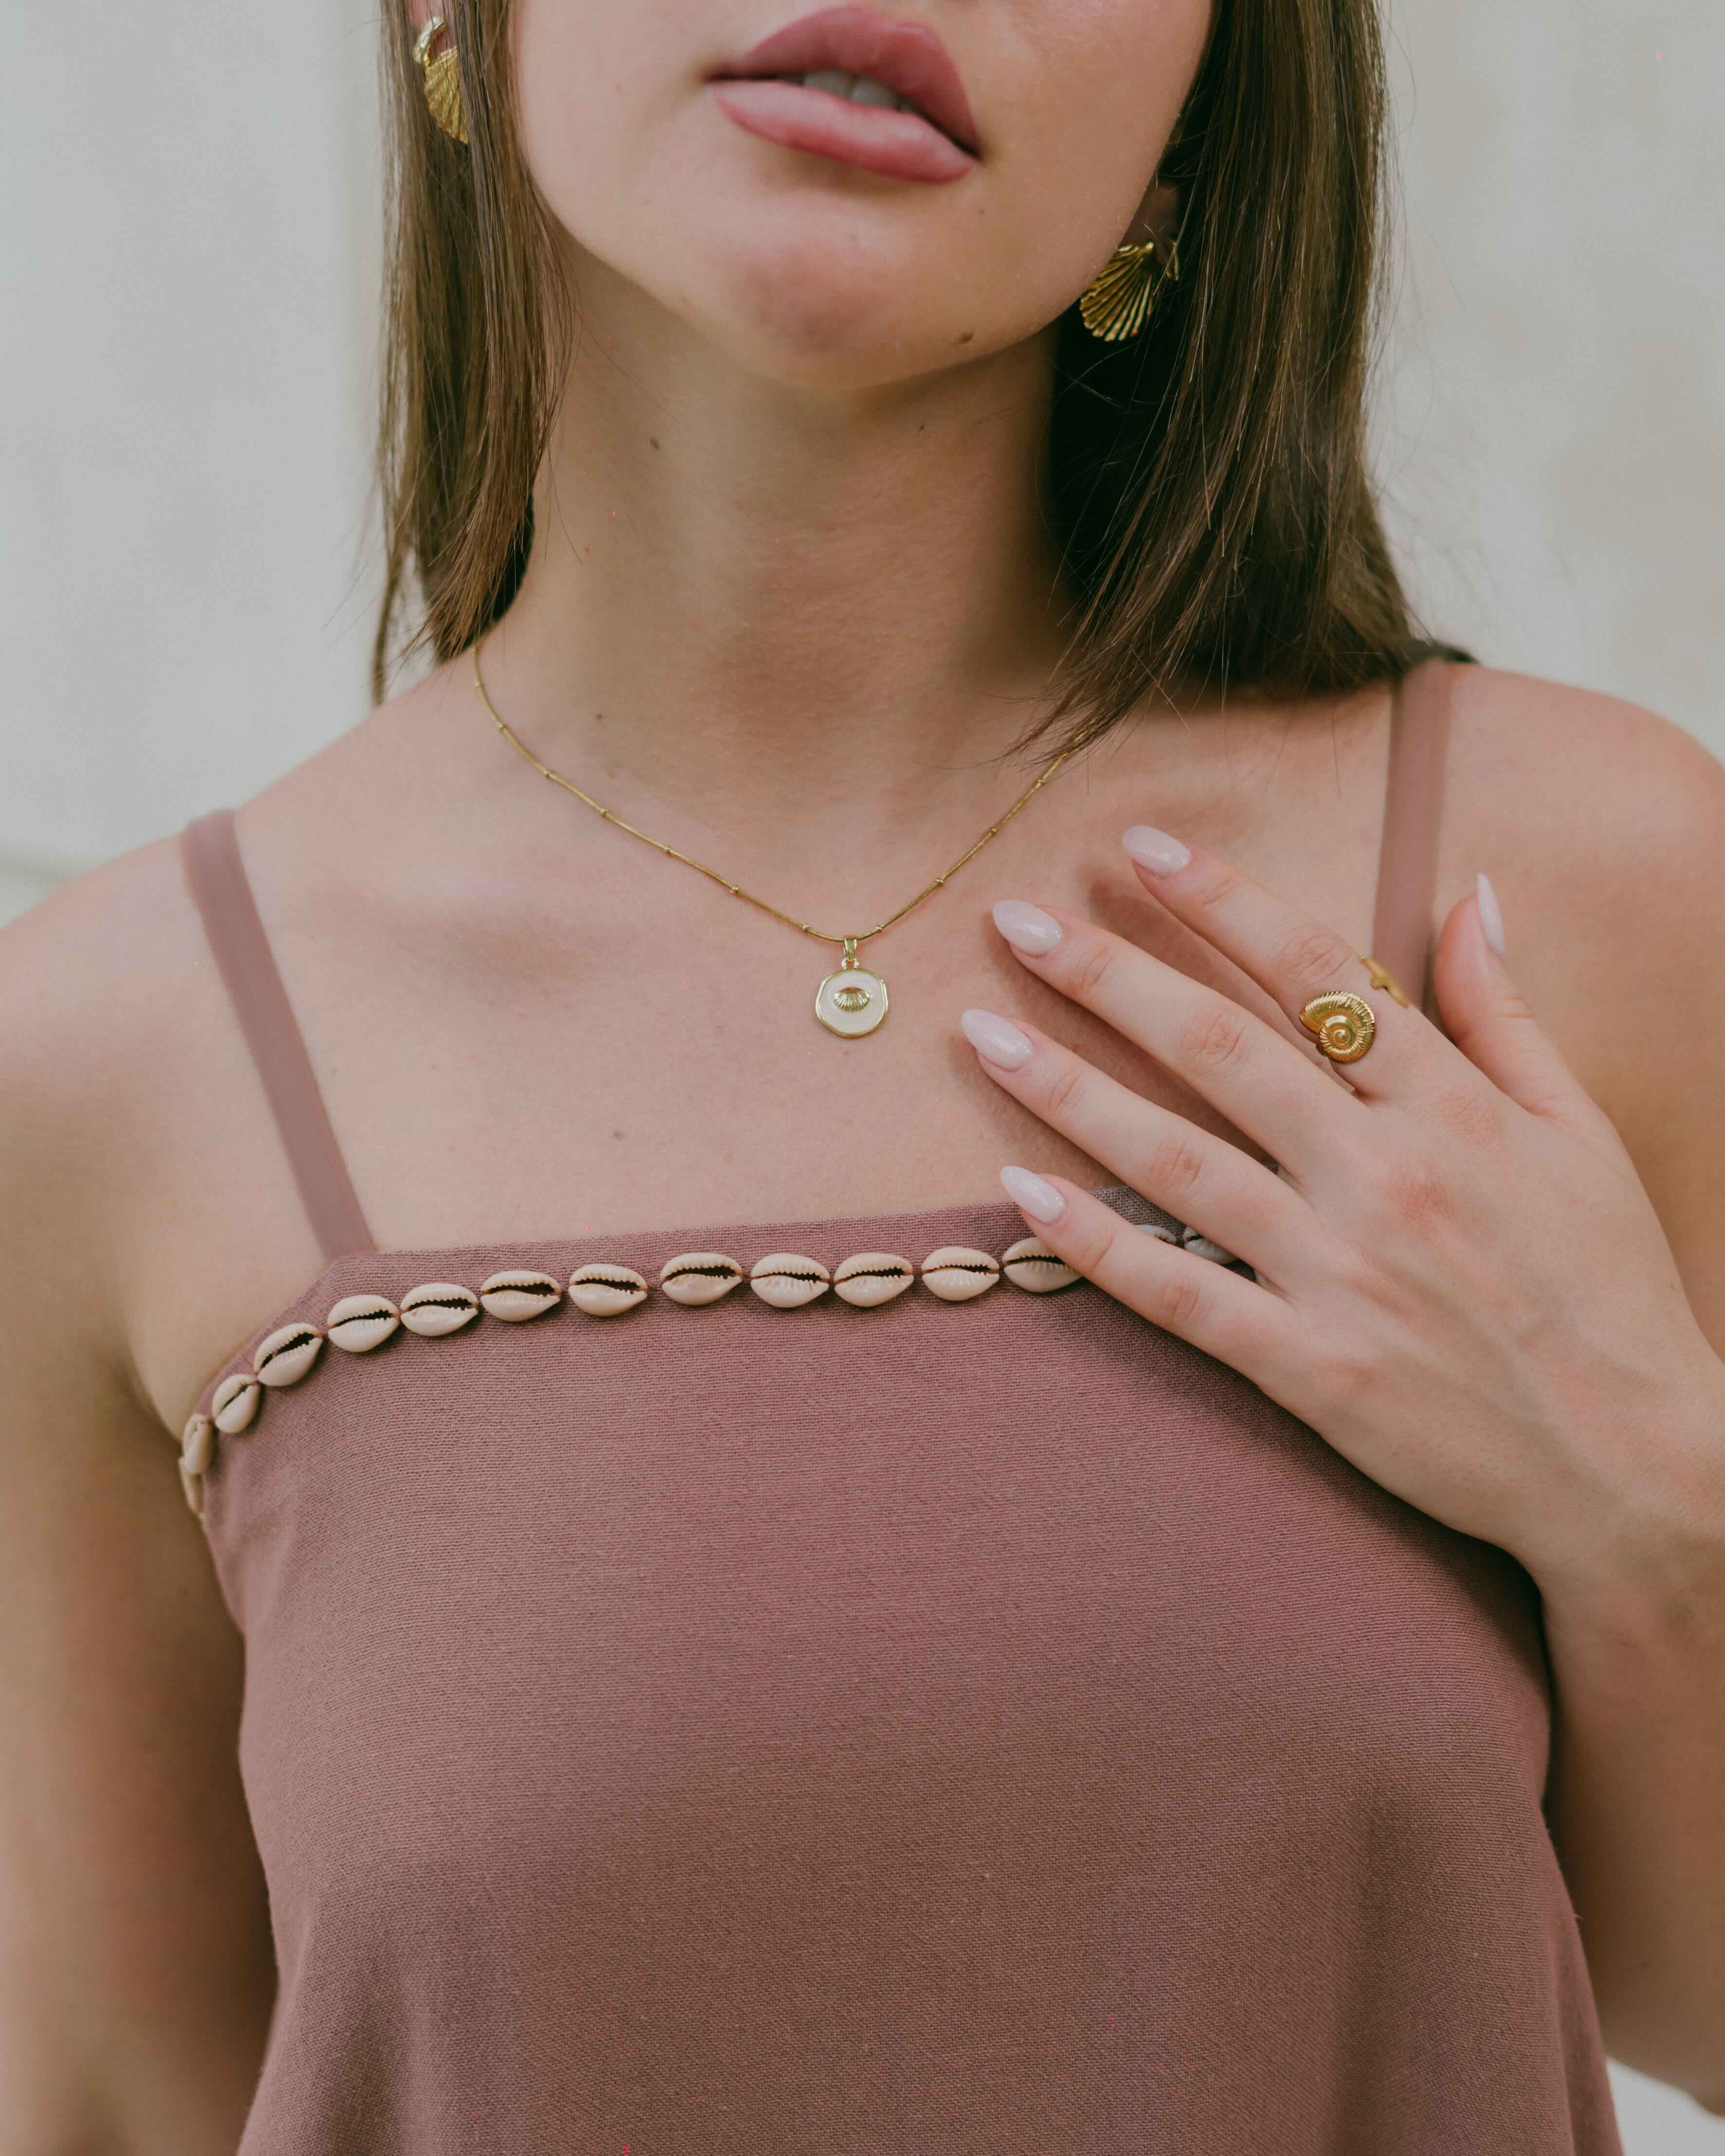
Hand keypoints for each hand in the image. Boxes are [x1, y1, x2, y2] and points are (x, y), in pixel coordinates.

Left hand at [961, 826, 1722, 1592]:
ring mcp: (1341, 1273)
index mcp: (1452, 1105)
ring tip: (981, 1032)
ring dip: (1068, 1091)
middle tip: (1016, 921)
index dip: (1221, 899)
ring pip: (1177, 1161)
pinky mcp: (1309, 1367)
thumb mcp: (1578, 1131)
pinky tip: (1015, 1191)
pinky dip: (1092, 1244)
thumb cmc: (1608, 1289)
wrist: (1636, 1464)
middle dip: (1109, 973)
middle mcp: (1386, 1174)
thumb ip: (1504, 1012)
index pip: (1315, 970)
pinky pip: (1178, 1293)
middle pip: (1221, 1048)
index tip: (1139, 845)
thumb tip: (1470, 892)